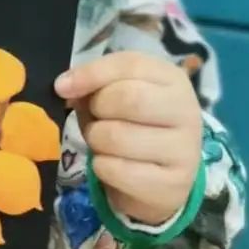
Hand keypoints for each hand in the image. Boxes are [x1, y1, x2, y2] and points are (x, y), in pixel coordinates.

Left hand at [55, 52, 201, 226]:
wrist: (158, 179)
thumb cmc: (133, 126)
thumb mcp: (117, 97)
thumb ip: (95, 84)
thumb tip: (65, 86)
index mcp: (172, 79)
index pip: (131, 64)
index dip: (91, 74)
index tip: (62, 87)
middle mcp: (186, 111)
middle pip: (130, 99)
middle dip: (97, 109)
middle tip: (94, 118)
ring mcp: (184, 150)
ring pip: (118, 137)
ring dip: (96, 140)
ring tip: (102, 142)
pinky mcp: (173, 184)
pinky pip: (117, 171)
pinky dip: (101, 167)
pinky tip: (111, 165)